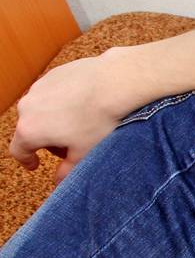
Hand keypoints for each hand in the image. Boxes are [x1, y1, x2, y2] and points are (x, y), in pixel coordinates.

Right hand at [8, 46, 143, 182]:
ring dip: (53, 121)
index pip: (18, 151)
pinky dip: (61, 103)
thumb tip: (59, 182)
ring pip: (40, 111)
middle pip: (30, 130)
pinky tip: (83, 106)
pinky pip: (52, 94)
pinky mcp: (51, 75)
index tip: (35, 165)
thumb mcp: (84, 153)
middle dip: (47, 141)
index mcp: (29, 130)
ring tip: (79, 125)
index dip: (26, 161)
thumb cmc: (98, 120)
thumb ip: (68, 170)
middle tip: (70, 146)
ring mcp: (38, 88)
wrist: (113, 83)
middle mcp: (27, 107)